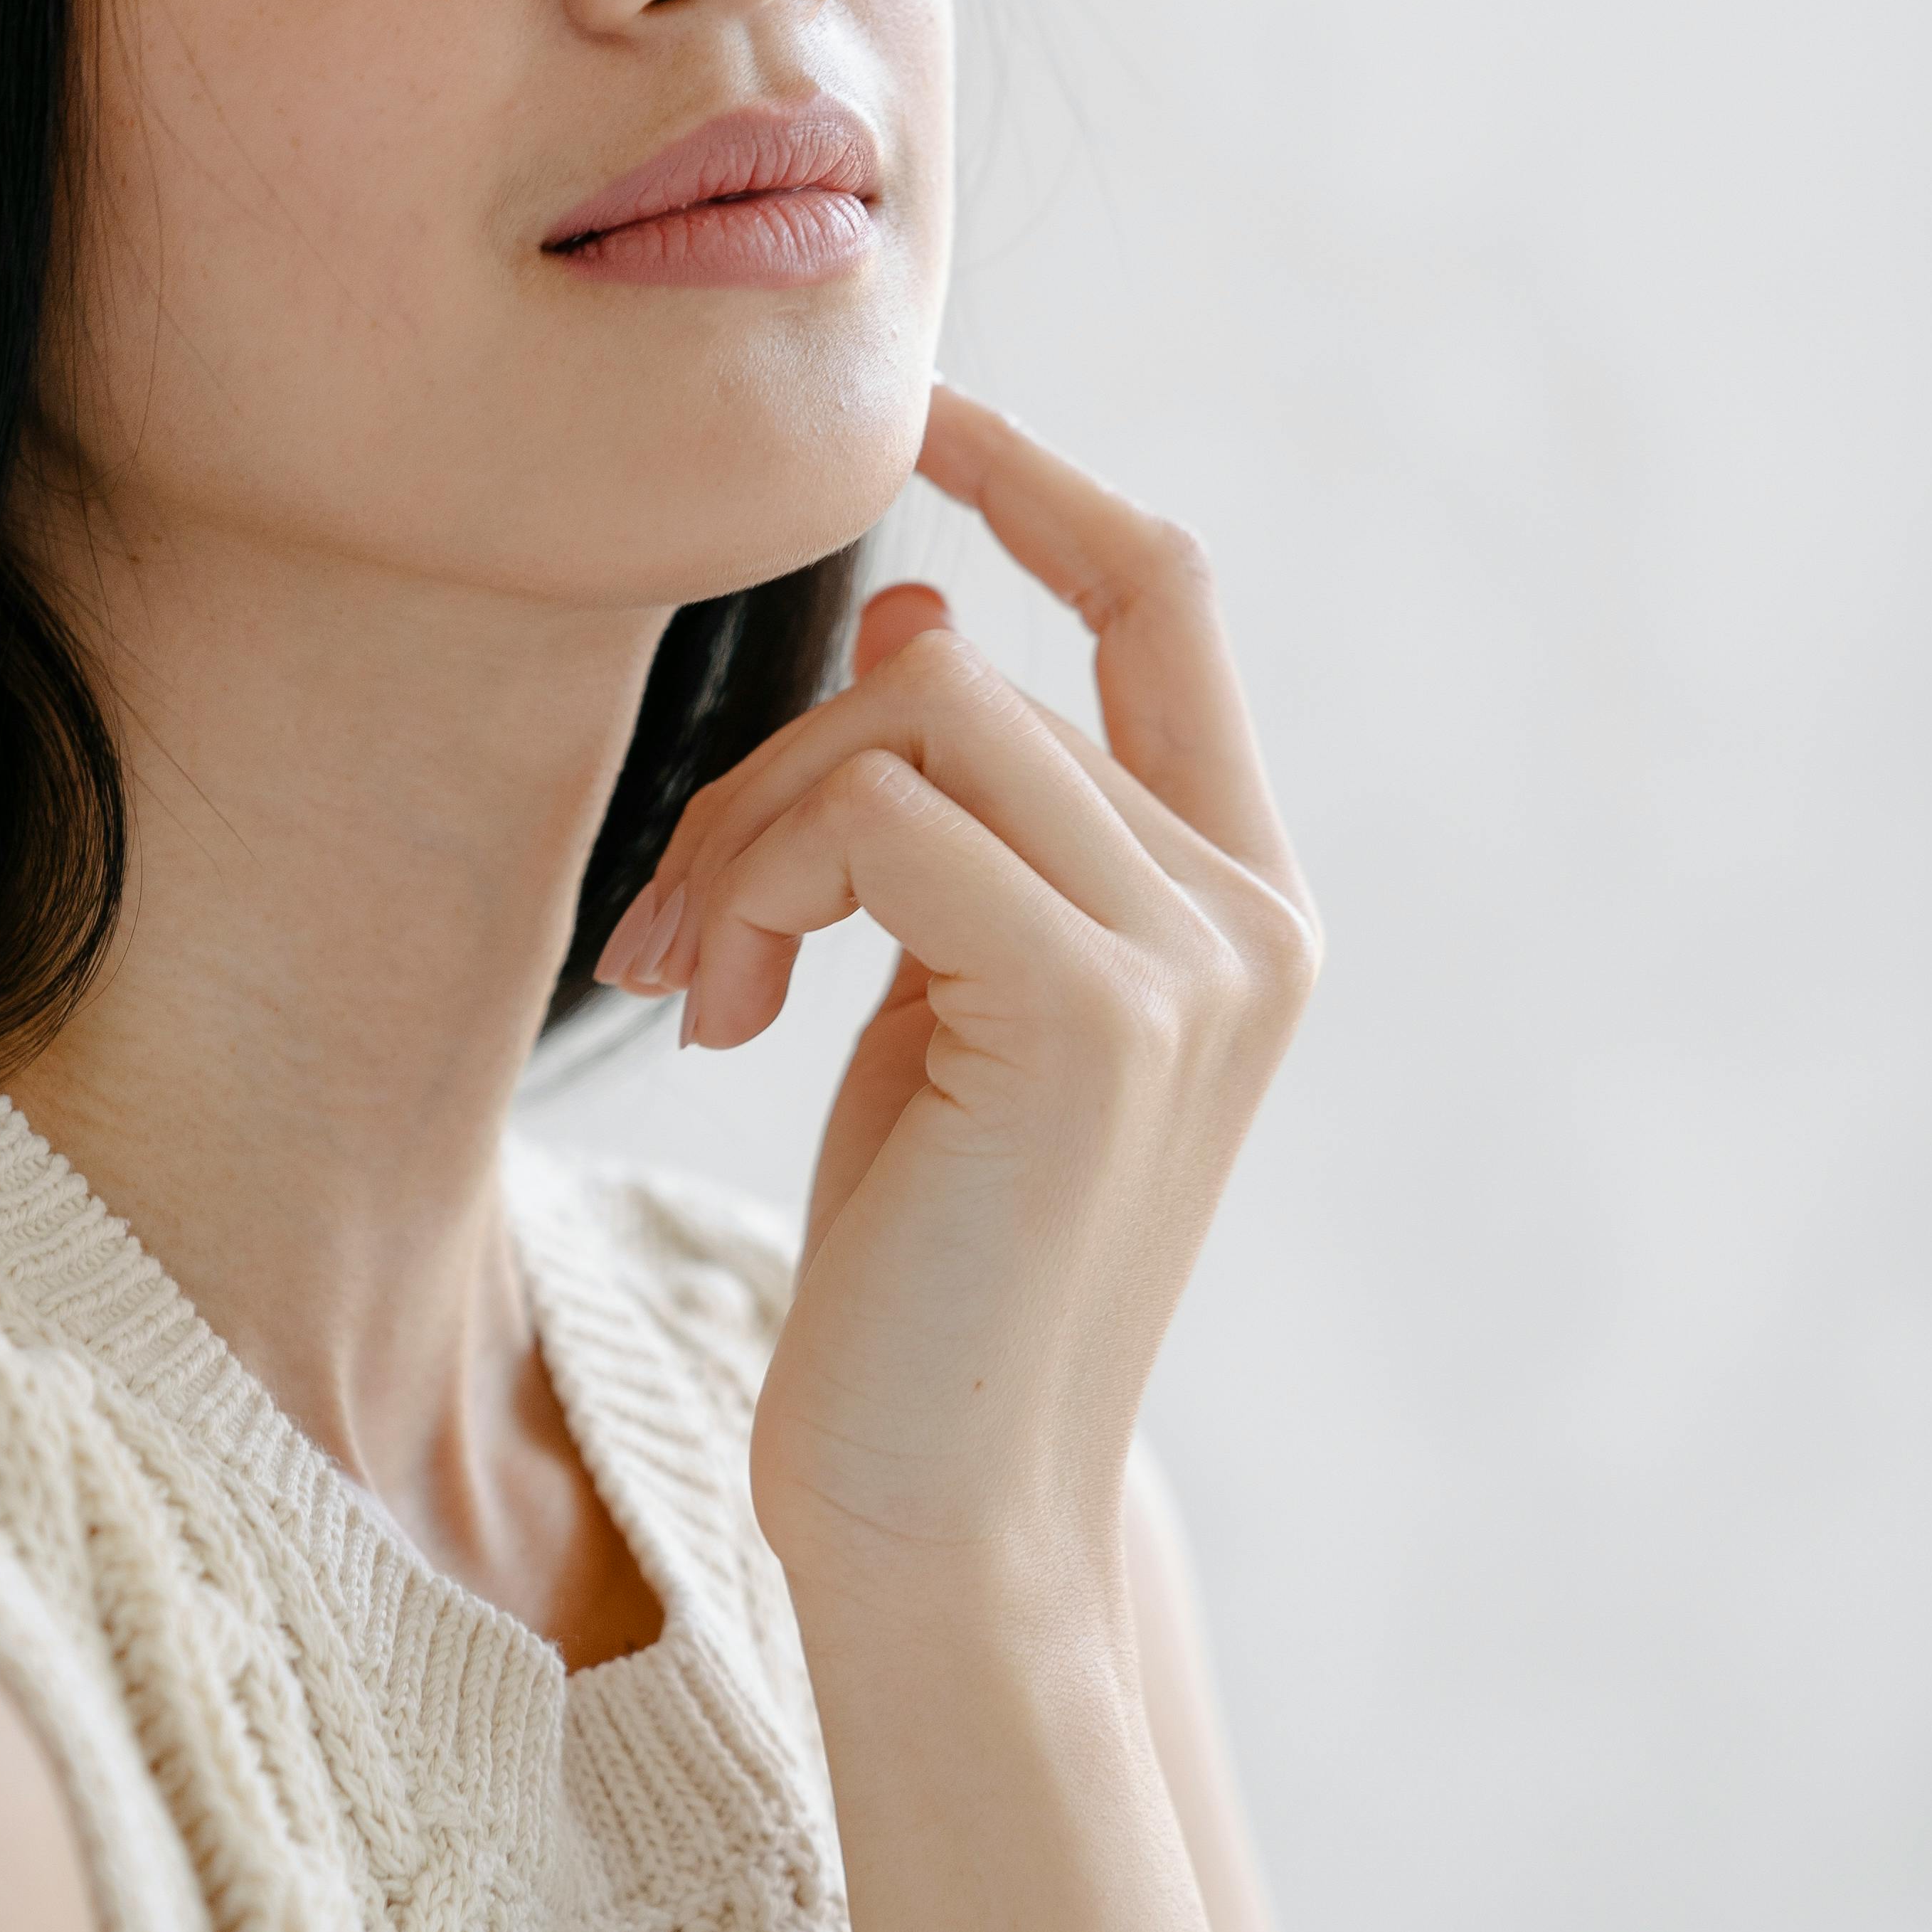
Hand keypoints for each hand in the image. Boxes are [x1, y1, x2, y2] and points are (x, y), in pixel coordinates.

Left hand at [595, 384, 1319, 1617]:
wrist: (944, 1519)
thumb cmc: (923, 1271)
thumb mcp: (940, 1003)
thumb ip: (963, 822)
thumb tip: (922, 601)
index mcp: (1233, 904)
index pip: (1163, 597)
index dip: (1042, 479)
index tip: (923, 412)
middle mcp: (1245, 916)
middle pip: (964, 660)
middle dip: (775, 764)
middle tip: (686, 929)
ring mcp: (1190, 959)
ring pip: (911, 716)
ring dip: (749, 832)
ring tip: (700, 979)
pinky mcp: (1095, 1012)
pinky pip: (876, 814)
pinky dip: (759, 885)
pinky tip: (725, 1014)